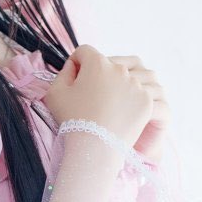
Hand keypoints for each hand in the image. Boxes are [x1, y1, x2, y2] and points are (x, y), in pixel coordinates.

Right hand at [43, 44, 168, 158]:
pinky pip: (138, 94)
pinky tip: (120, 112)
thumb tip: (75, 66)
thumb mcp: (55, 92)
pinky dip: (130, 100)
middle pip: (106, 64)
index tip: (75, 81)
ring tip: (108, 104)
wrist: (94, 149)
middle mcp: (119, 69)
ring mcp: (136, 84)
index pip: (85, 52)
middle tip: (92, 96)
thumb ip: (64, 72)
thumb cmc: (72, 121)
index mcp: (97, 62)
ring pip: (124, 78)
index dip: (77, 65)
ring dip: (116, 86)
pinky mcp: (146, 101)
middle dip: (98, 76)